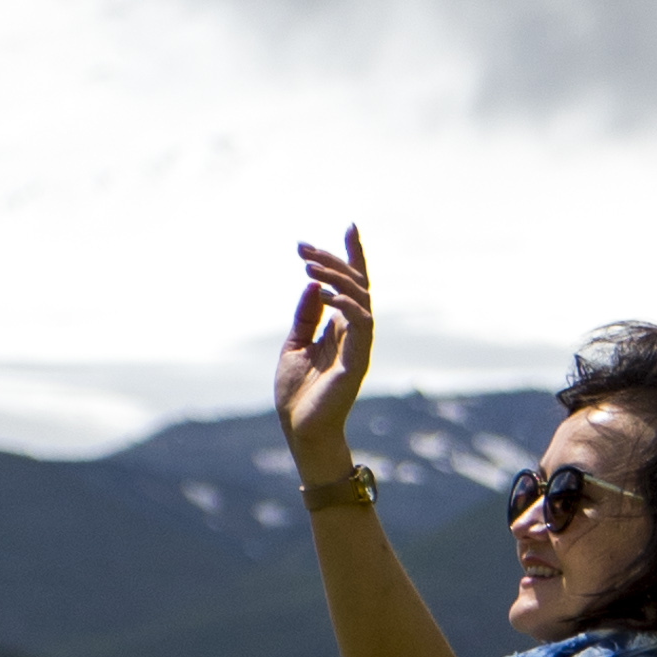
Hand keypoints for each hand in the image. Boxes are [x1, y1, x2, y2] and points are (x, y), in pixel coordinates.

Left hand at [276, 220, 374, 470]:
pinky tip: (326, 292)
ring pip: (361, 298)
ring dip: (337, 276)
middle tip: (304, 250)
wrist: (299, 430)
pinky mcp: (358, 360)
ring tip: (310, 265)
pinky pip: (361, 323)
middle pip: (357, 285)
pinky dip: (347, 303)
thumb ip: (306, 316)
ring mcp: (359, 346)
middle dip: (335, 260)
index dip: (353, 255)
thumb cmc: (297, 394)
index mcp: (341, 328)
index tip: (349, 225)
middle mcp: (355, 333)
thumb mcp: (295, 344)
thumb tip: (312, 283)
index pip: (354, 285)